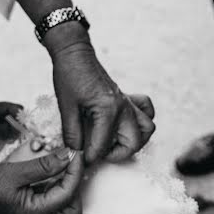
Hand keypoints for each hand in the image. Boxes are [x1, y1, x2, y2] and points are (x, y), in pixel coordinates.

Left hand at [0, 102, 22, 167]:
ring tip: (11, 139)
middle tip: (19, 134)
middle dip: (19, 124)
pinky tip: (8, 141)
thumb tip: (21, 127)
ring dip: (15, 132)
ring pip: (14, 124)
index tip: (24, 126)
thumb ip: (6, 129)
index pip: (14, 107)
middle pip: (16, 115)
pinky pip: (11, 131)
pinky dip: (12, 136)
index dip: (20, 116)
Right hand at [0, 147, 83, 213]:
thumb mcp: (16, 171)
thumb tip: (68, 156)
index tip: (74, 152)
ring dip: (67, 184)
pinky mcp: (30, 209)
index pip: (68, 194)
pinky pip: (52, 200)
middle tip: (70, 162)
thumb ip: (44, 166)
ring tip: (62, 162)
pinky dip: (56, 185)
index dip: (75, 171)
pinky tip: (52, 169)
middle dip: (76, 185)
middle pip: (73, 208)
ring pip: (64, 205)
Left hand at [50, 39, 155, 163]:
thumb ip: (72, 133)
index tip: (82, 159)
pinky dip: (143, 120)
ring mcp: (128, 101)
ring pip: (147, 128)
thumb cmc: (70, 75)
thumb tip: (74, 152)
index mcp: (108, 108)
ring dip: (136, 141)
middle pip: (134, 140)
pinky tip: (127, 125)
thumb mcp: (66, 107)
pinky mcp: (127, 98)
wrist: (75, 54)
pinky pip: (146, 110)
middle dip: (118, 154)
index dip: (91, 156)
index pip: (103, 143)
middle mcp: (123, 106)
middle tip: (100, 154)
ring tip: (117, 144)